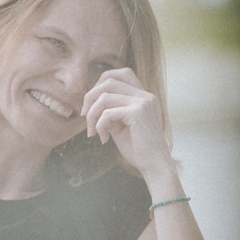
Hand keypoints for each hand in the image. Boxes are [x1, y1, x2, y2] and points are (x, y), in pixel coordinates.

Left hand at [82, 68, 176, 184]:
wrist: (154, 165)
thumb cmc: (137, 148)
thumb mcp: (119, 124)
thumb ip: (109, 110)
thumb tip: (89, 102)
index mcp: (142, 95)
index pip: (120, 74)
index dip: (100, 83)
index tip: (92, 104)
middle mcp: (144, 95)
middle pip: (108, 81)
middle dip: (90, 97)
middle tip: (85, 116)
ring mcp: (142, 102)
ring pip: (104, 97)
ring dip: (92, 114)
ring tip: (93, 131)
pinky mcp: (137, 113)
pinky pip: (107, 113)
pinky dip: (99, 125)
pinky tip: (103, 138)